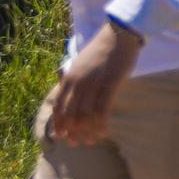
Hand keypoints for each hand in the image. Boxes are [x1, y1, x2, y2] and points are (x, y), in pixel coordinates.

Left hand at [43, 20, 143, 145]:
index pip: (59, 107)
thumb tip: (65, 92)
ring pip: (85, 116)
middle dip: (72, 133)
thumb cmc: (102, 50)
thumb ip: (72, 79)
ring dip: (87, 132)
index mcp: (69, 79)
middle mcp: (77, 83)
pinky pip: (102, 111)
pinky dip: (101, 125)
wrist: (119, 34)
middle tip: (76, 144)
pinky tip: (104, 132)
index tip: (61, 137)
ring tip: (91, 141)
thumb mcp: (79, 64)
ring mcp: (93, 84)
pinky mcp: (109, 85)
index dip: (59, 125)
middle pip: (70, 115)